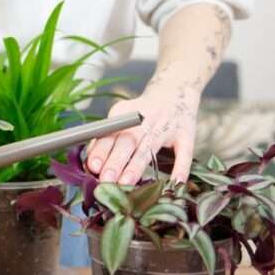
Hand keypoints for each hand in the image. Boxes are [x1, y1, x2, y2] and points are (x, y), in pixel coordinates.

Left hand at [86, 82, 200, 184]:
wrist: (174, 91)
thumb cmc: (141, 112)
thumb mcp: (120, 117)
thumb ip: (105, 138)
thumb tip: (89, 162)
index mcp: (124, 117)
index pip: (109, 135)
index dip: (101, 151)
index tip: (93, 167)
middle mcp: (144, 122)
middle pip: (127, 143)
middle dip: (115, 161)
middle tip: (105, 180)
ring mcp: (166, 129)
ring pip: (149, 149)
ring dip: (136, 166)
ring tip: (126, 183)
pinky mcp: (186, 136)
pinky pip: (184, 154)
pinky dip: (180, 168)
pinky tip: (174, 183)